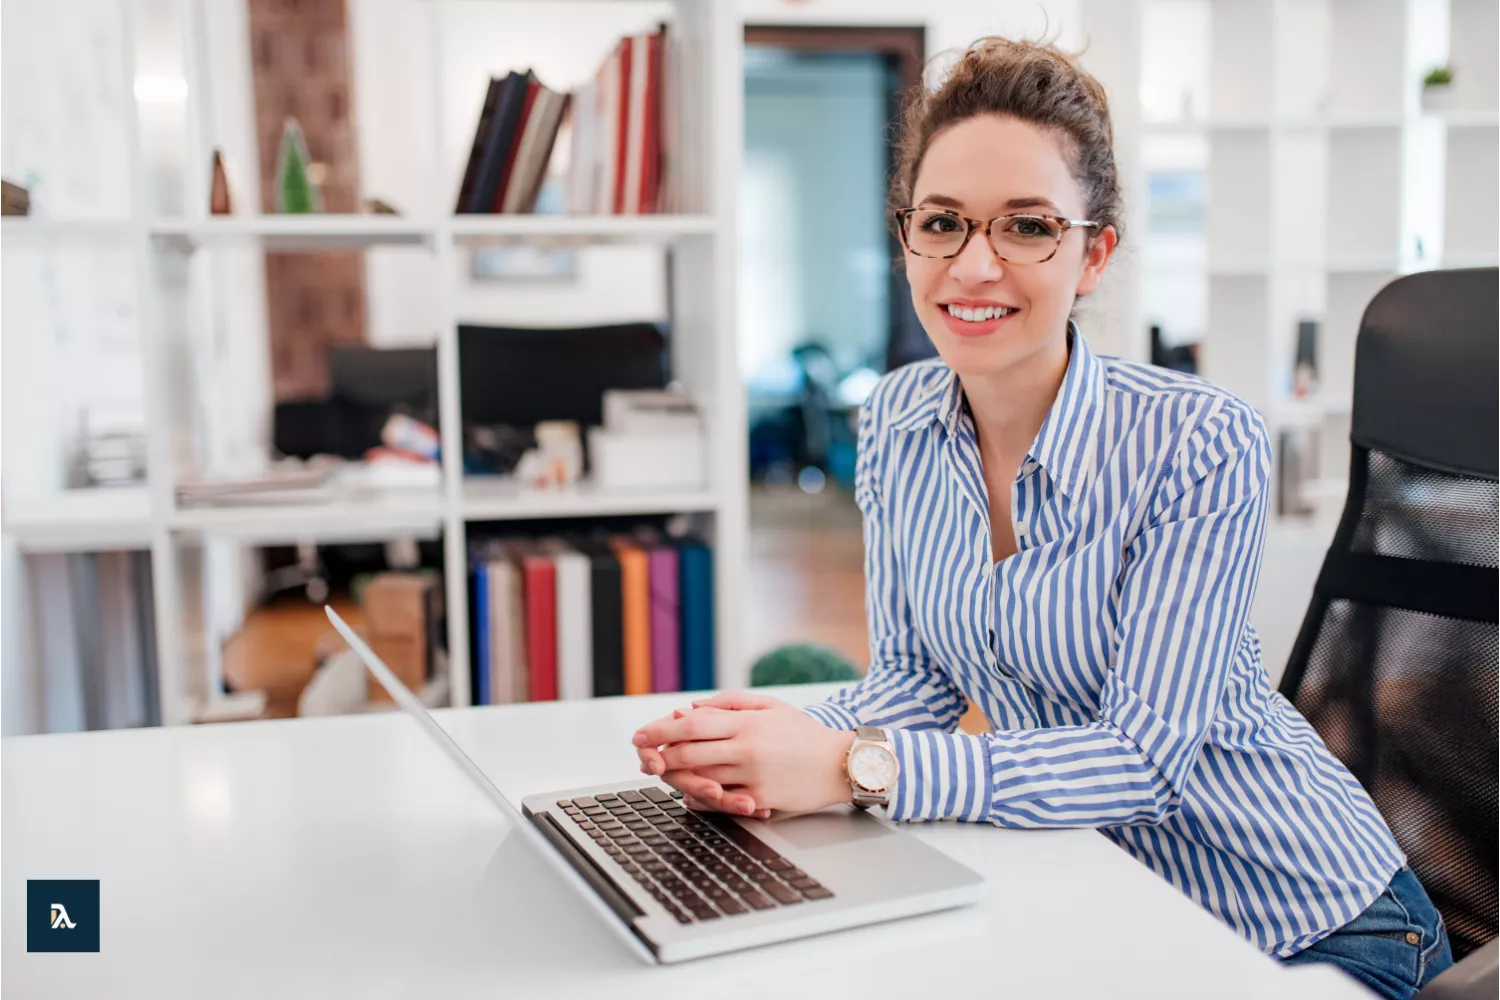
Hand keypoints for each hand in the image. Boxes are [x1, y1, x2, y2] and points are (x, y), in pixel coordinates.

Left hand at [633, 691, 855, 815]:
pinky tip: (689, 794)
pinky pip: (721, 801)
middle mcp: (745, 748)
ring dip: (676, 778)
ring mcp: (751, 776)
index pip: (691, 725)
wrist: (840, 764)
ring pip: (700, 779)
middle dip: (659, 756)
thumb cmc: (804, 733)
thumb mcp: (769, 706)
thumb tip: (689, 708)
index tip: (640, 735)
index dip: (660, 730)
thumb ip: (728, 703)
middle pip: (688, 753)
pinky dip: (700, 798)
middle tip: (643, 758)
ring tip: (663, 773)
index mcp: (746, 723)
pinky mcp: (760, 798)